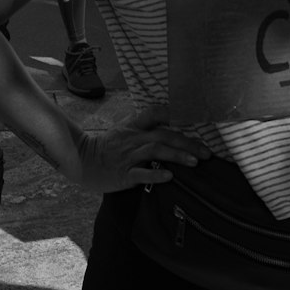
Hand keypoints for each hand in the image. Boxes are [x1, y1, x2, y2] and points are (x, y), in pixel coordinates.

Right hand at [74, 107, 210, 193]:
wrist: (83, 161)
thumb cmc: (107, 147)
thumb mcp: (124, 130)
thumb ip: (144, 128)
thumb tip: (170, 124)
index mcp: (133, 126)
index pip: (155, 113)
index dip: (174, 113)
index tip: (195, 118)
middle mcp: (132, 138)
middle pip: (162, 135)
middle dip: (186, 142)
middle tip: (206, 152)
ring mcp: (128, 156)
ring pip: (155, 151)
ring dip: (177, 155)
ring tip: (195, 162)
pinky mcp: (123, 174)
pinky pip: (141, 173)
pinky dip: (156, 174)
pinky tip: (169, 176)